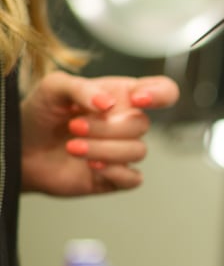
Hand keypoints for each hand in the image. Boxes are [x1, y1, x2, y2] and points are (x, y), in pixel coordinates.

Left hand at [20, 71, 178, 195]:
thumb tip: (108, 103)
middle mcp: (125, 123)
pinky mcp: (114, 177)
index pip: (163, 91)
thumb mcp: (53, 87)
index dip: (160, 93)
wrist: (19, 151)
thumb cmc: (39, 115)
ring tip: (73, 147)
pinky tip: (92, 166)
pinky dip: (115, 172)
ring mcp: (121, 151)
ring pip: (138, 151)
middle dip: (106, 127)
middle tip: (74, 126)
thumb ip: (82, 87)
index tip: (137, 99)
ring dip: (103, 149)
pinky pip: (133, 178)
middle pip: (143, 124)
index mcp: (120, 96)